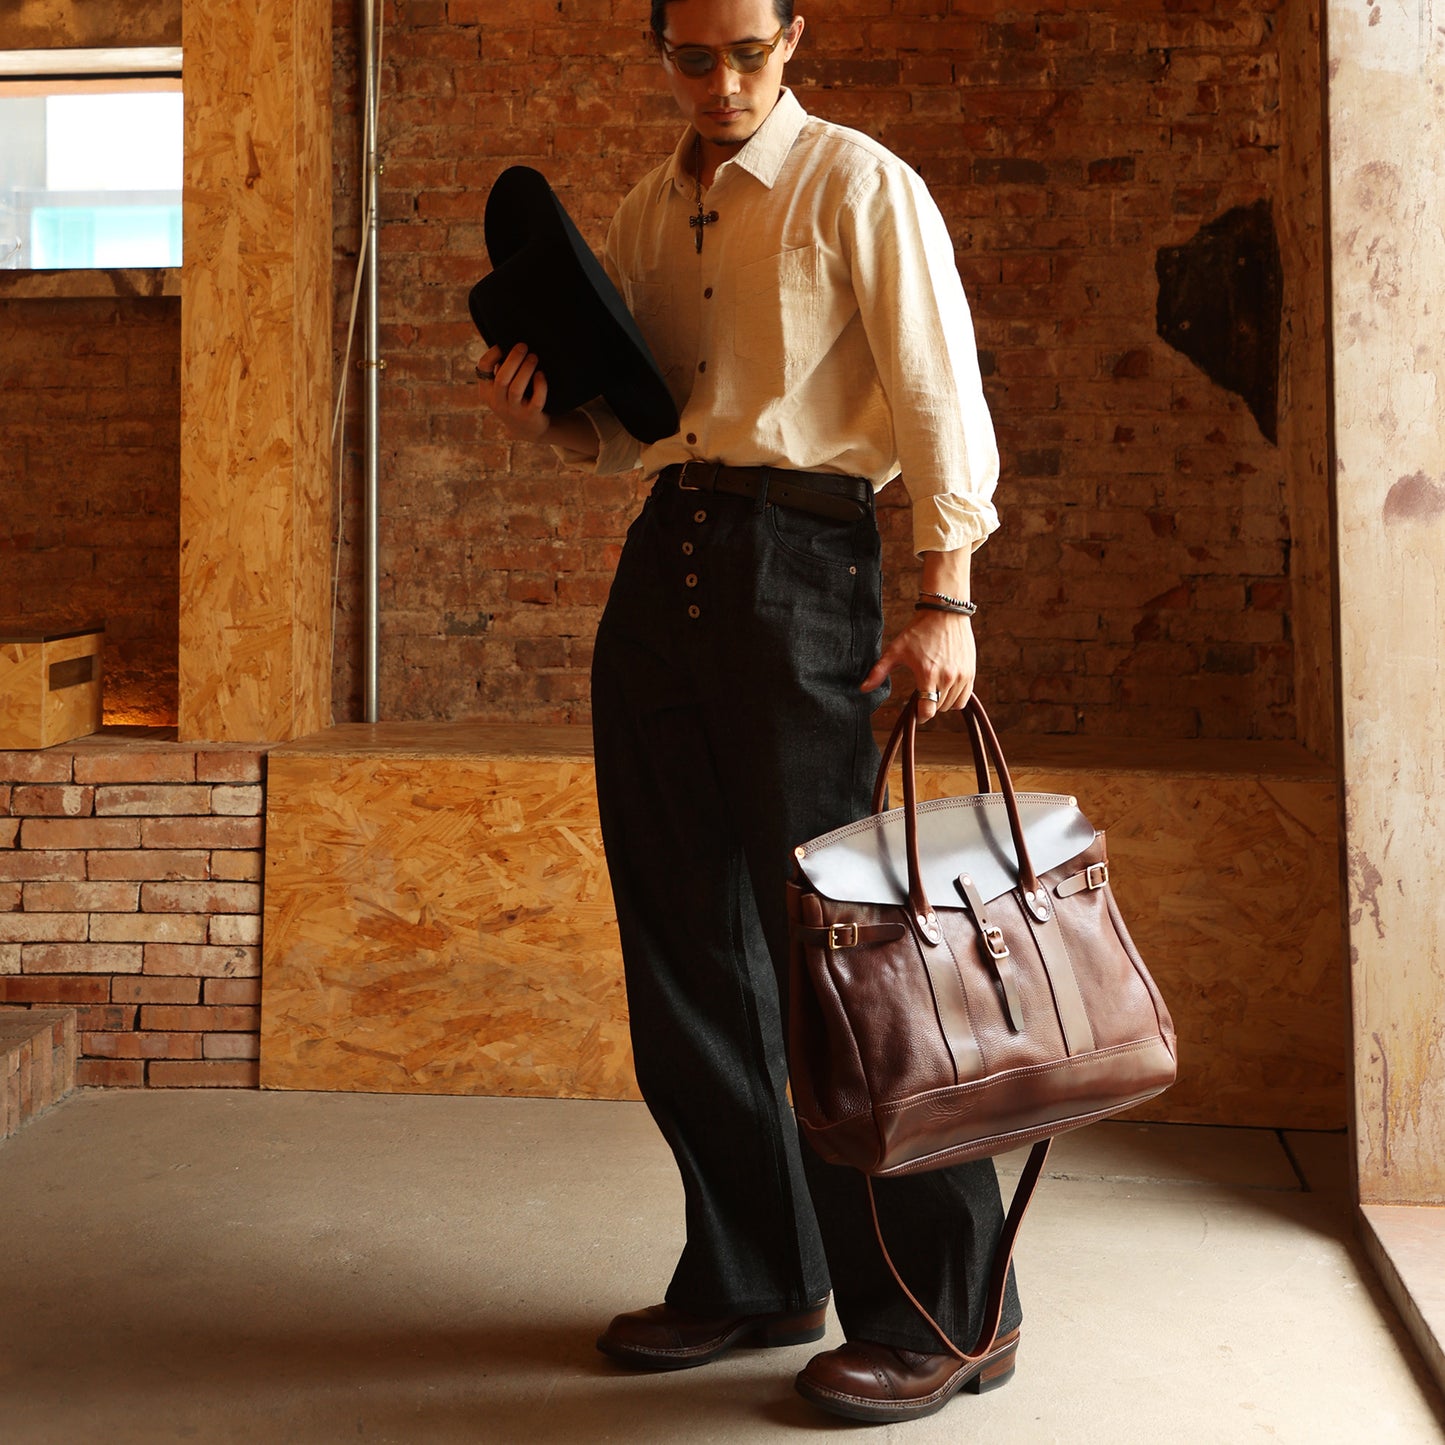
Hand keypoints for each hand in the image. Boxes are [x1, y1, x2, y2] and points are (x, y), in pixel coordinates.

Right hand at [477, 341, 550, 442]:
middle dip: (514, 359)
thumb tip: (505, 340)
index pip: (482, 369)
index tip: (503, 345)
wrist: (528, 429)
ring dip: (526, 370)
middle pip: (502, 378)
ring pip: (516, 389)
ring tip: (534, 357)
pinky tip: (541, 375)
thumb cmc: (514, 399)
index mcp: (487, 391)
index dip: (492, 354)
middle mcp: (497, 402)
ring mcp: (514, 411)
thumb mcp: (500, 388)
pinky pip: (536, 400)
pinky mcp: (530, 416)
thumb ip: (500, 369)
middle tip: (524, 346)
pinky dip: (539, 386)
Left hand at [860, 608, 975, 723]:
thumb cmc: (918, 631)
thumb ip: (879, 672)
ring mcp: (962, 675)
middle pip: (938, 708)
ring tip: (933, 688)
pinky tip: (946, 687)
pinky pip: (964, 698)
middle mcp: (948, 677)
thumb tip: (863, 688)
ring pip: (952, 705)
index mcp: (928, 674)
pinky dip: (955, 698)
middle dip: (928, 705)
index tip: (916, 714)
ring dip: (942, 702)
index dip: (920, 716)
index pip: (928, 710)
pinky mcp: (970, 672)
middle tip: (921, 691)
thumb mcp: (895, 651)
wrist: (945, 614)